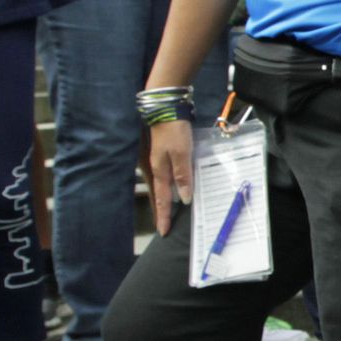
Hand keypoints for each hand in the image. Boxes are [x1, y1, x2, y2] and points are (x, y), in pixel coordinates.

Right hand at [148, 118, 192, 234]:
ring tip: (165, 212)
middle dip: (160, 211)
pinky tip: (170, 187)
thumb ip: (183, 176)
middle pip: (158, 195)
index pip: (162, 199)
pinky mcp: (160, 153)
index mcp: (159, 171)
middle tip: (162, 226)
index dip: (163, 215)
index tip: (163, 231)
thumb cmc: (174, 131)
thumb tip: (185, 198)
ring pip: (159, 186)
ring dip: (162, 200)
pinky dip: (165, 186)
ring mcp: (156, 160)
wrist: (166, 108)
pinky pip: (162, 176)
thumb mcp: (182, 154)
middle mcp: (155, 167)